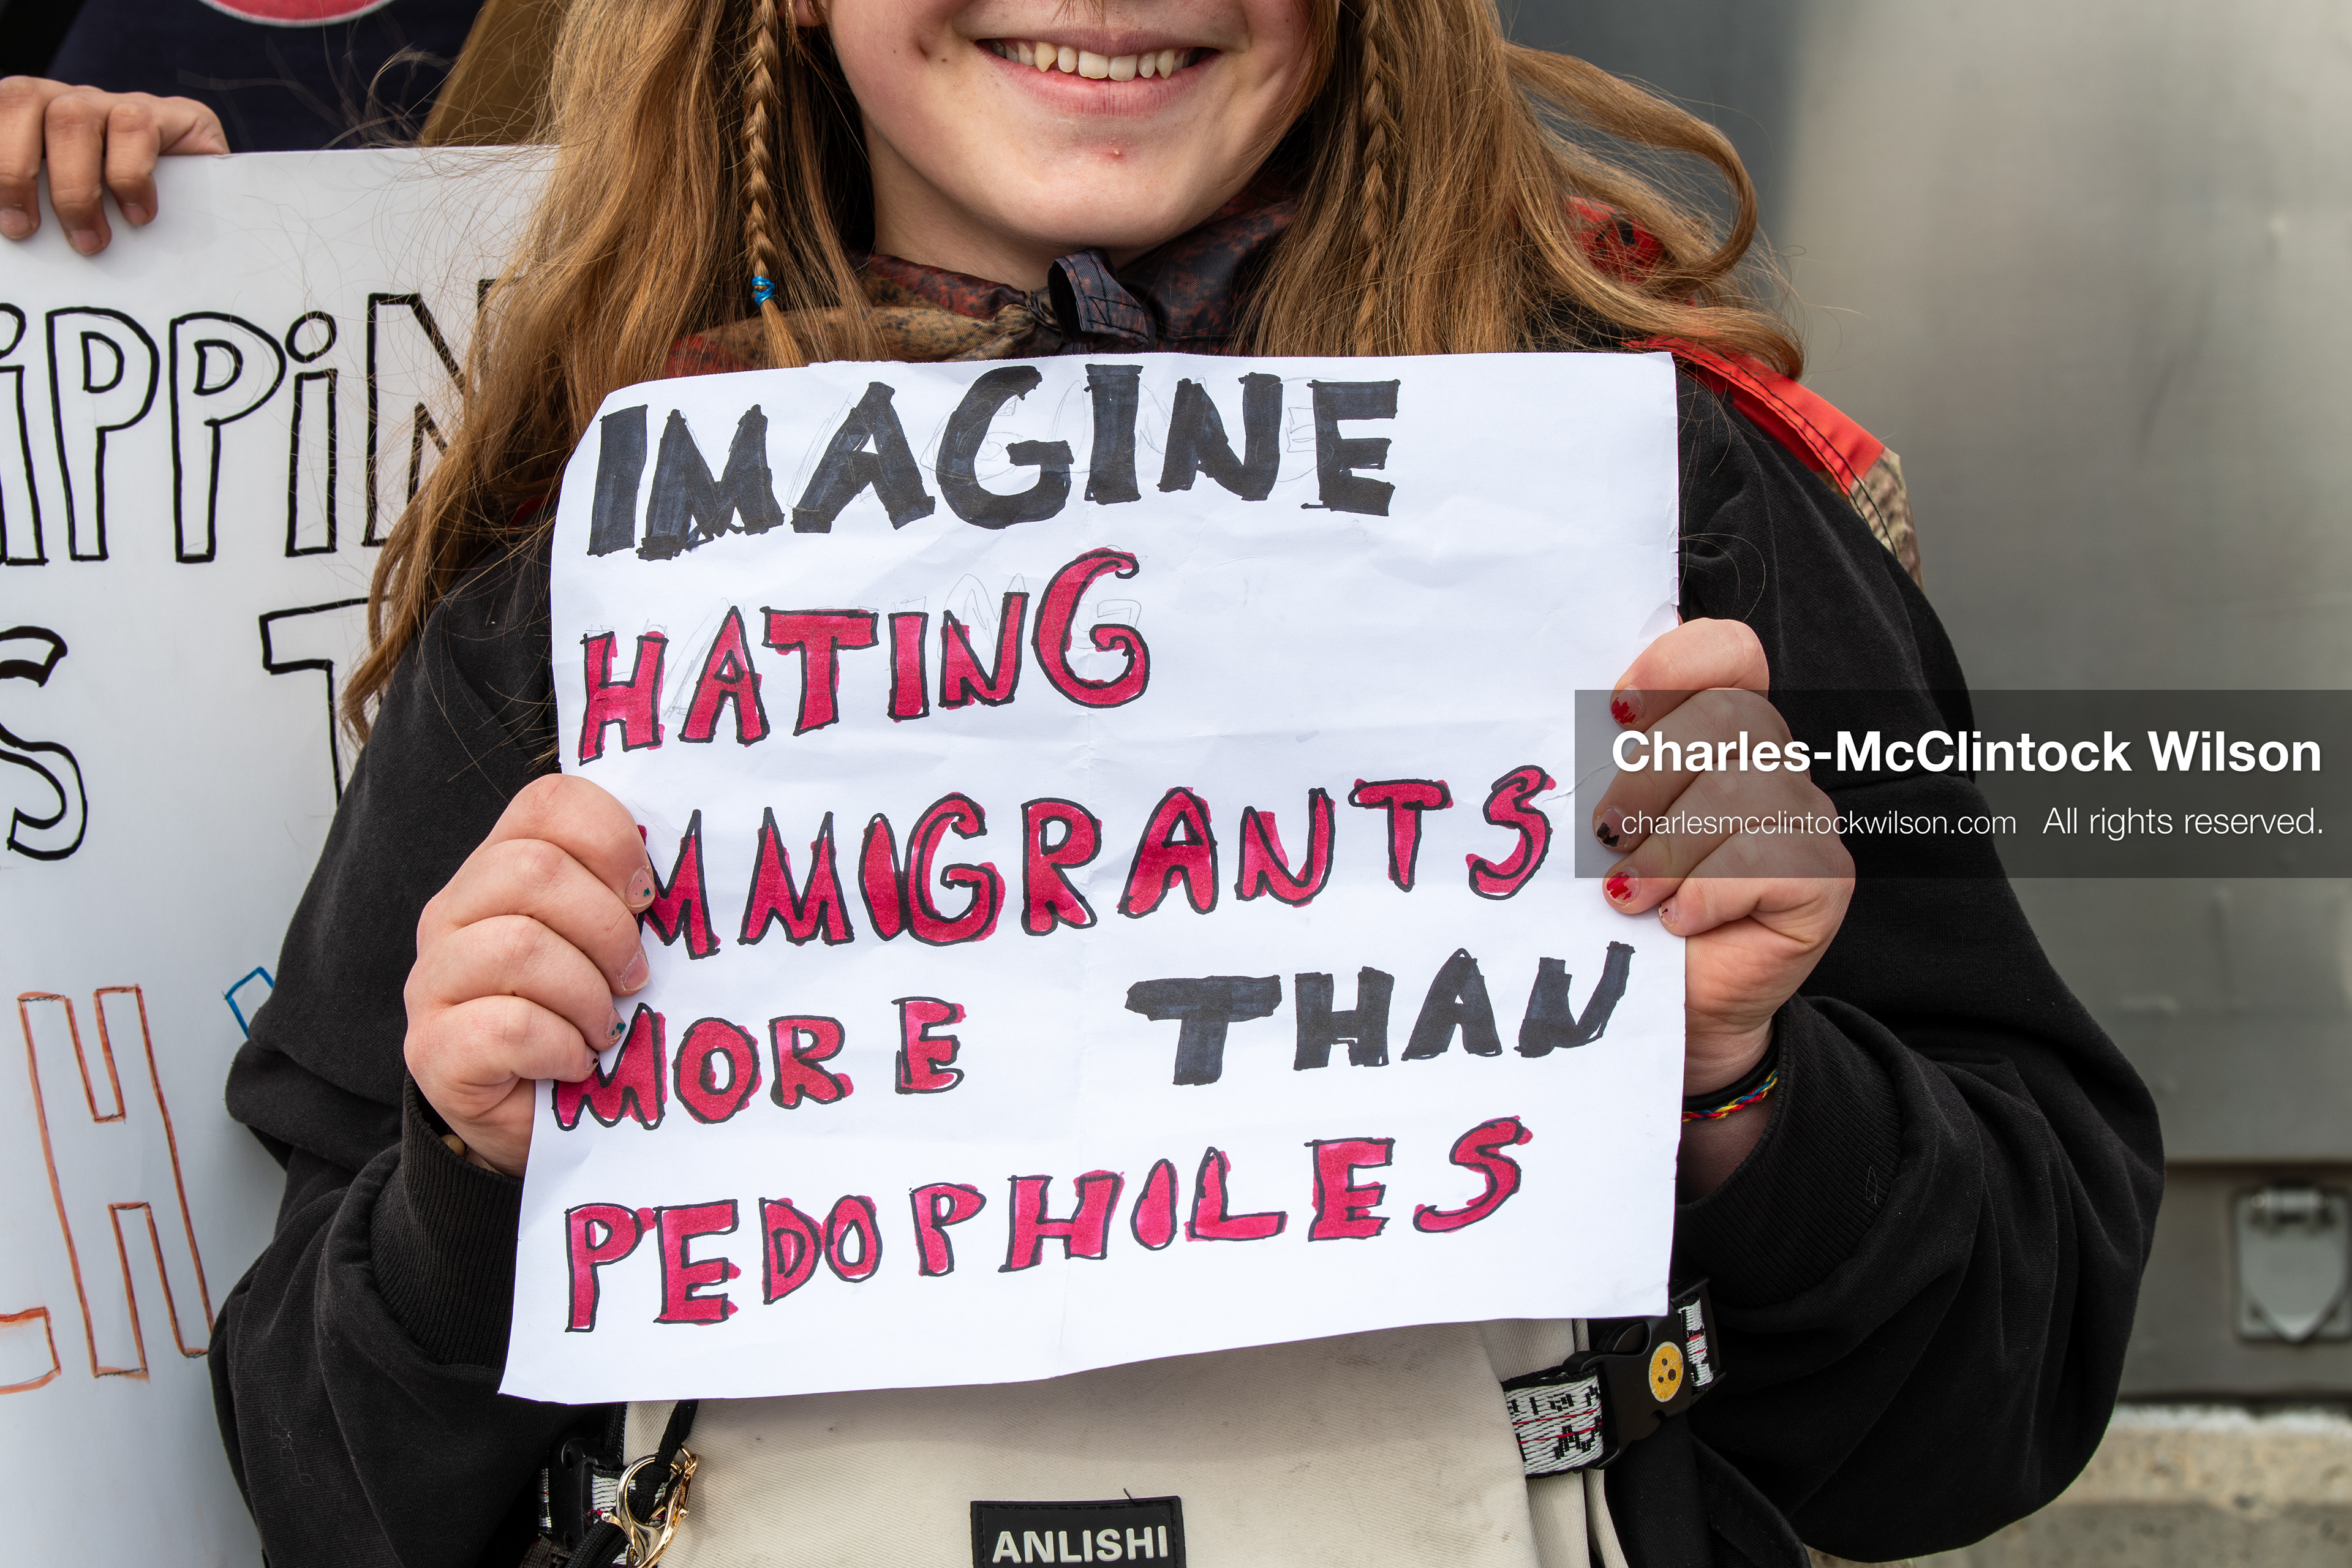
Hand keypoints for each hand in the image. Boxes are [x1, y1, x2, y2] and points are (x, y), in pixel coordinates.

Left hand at [0, 77, 227, 252]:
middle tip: (26, 231)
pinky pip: (135, 128)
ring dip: (74, 186)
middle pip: (25, 102)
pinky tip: (139, 214)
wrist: (213, 216)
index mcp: (36, 120)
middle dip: (14, 170)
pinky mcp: (170, 115)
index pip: (0, 111)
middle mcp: (72, 102)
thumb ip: (41, 211)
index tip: (5, 221)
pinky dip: (129, 177)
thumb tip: (14, 234)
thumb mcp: (73, 215)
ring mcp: (119, 105)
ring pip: (74, 116)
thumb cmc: (130, 228)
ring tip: (91, 240)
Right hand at [405, 775, 660, 1176]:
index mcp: (500, 868)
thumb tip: (691, 872)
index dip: (612, 839)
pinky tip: (577, 1060)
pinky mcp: (431, 1048)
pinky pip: (506, 1026)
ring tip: (607, 1026)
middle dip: (609, 928)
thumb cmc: (587, 1021)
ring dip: (588, 993)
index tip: (648, 898)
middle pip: (534, 869)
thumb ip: (631, 901)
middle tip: (636, 977)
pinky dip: (562, 1046)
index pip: (549, 802)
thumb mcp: (612, 949)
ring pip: (519, 946)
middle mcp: (453, 913)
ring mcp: (431, 979)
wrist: (537, 1124)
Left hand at [1589, 619, 1853, 1192]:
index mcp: (1711, 731)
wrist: (1654, 1012)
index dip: (1676, 666)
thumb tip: (1553, 721)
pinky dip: (1706, 891)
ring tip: (1628, 896)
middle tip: (1607, 836)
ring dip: (1667, 850)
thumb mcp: (1589, 826)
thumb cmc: (1614, 909)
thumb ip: (1591, 762)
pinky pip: (1768, 857)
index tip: (1612, 710)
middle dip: (1649, 777)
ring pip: (1742, 790)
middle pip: (1729, 717)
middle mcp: (1769, 760)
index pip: (1724, 652)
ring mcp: (1805, 816)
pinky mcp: (1823, 878)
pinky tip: (1677, 922)